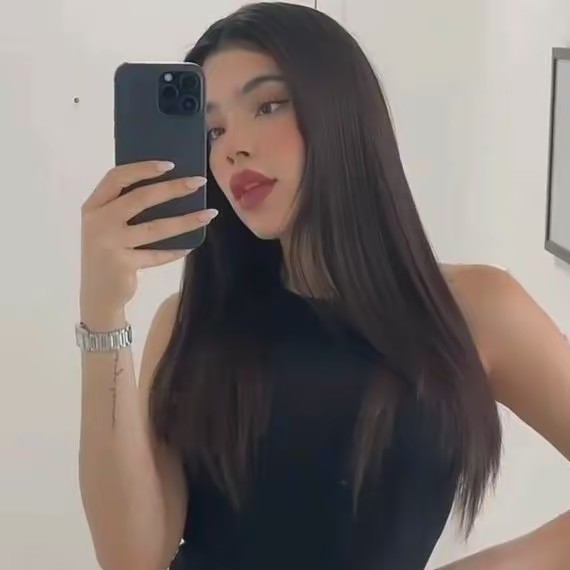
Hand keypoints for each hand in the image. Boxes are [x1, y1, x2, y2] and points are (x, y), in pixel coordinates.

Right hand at [80, 160, 215, 314]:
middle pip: (140, 198)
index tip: (170, 164)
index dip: (142, 168)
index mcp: (93, 206)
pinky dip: (175, 250)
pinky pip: (157, 254)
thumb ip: (125, 207)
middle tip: (199, 183)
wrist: (98, 295)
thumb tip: (170, 186)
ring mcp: (108, 244)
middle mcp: (97, 222)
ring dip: (185, 220)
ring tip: (209, 214)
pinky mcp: (122, 264)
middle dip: (173, 188)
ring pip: (155, 227)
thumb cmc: (110, 253)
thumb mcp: (108, 226)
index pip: (116, 177)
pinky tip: (191, 245)